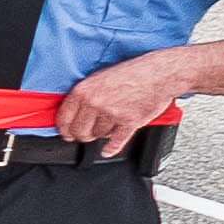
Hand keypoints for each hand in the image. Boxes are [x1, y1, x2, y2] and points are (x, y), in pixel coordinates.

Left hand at [56, 47, 190, 157]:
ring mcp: (112, 113)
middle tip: (84, 135)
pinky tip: (107, 151)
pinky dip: (111, 148)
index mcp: (84, 91)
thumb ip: (86, 94)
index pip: (64, 118)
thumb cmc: (132, 72)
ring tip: (107, 126)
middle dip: (81, 135)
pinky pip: (116, 141)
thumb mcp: (100, 77)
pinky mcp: (130, 122)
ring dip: (101, 134)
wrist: (160, 73)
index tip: (66, 133)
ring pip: (98, 135)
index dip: (64, 129)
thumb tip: (75, 111)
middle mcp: (95, 103)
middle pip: (79, 131)